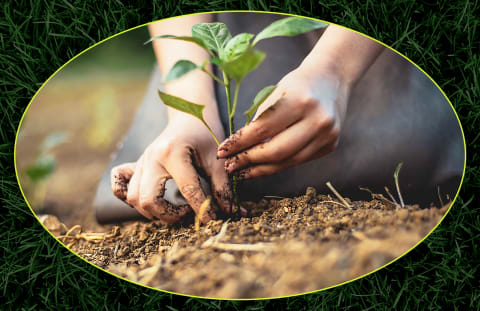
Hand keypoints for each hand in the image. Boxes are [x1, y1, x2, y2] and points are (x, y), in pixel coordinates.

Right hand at [111, 114, 230, 223]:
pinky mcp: (135, 165)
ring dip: (153, 211)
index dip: (202, 210)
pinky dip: (127, 197)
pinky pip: (119, 185)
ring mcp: (140, 162)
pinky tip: (147, 199)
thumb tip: (235, 213)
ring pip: (134, 198)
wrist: (190, 116)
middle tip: (187, 213)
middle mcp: (151, 158)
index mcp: (173, 153)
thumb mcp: (217, 160)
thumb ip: (224, 187)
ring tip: (174, 208)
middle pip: (149, 200)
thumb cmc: (206, 136)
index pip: (187, 190)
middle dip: (169, 215)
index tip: (214, 220)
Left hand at [217, 66, 349, 178]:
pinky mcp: (330, 145)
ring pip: (287, 161)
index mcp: (300, 100)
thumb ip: (259, 121)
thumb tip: (236, 150)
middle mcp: (317, 119)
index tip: (222, 151)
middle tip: (230, 166)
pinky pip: (298, 161)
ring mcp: (327, 135)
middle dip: (248, 160)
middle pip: (276, 151)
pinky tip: (262, 167)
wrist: (332, 79)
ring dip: (261, 169)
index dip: (239, 143)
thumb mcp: (275, 93)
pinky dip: (278, 165)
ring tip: (242, 172)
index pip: (262, 129)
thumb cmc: (296, 85)